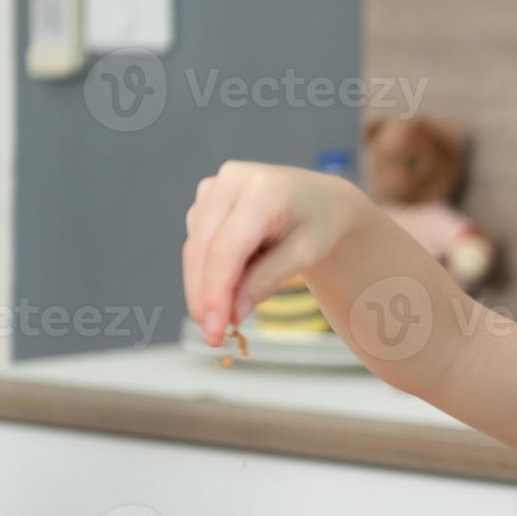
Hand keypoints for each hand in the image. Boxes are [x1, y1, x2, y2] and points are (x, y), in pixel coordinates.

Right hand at [183, 161, 364, 344]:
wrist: (321, 200)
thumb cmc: (318, 226)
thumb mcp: (304, 256)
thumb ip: (265, 281)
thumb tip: (231, 314)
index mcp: (265, 190)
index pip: (228, 248)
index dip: (215, 291)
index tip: (213, 329)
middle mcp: (233, 180)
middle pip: (204, 248)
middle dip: (204, 295)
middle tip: (212, 335)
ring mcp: (215, 185)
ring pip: (195, 246)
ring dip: (204, 285)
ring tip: (228, 312)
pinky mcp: (206, 196)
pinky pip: (198, 240)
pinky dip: (208, 268)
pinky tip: (231, 281)